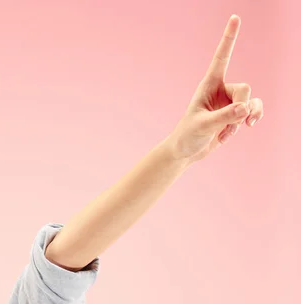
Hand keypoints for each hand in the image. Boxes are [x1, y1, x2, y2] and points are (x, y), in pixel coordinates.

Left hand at [166, 14, 263, 162]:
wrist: (186, 151)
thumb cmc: (187, 136)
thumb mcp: (202, 126)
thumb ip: (223, 117)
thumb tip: (245, 109)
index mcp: (209, 85)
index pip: (221, 58)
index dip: (229, 39)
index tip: (235, 18)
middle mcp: (221, 90)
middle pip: (244, 89)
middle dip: (240, 108)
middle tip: (228, 122)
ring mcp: (229, 102)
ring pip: (251, 102)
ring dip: (244, 118)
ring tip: (229, 131)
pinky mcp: (234, 115)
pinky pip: (251, 112)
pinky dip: (245, 123)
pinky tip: (231, 134)